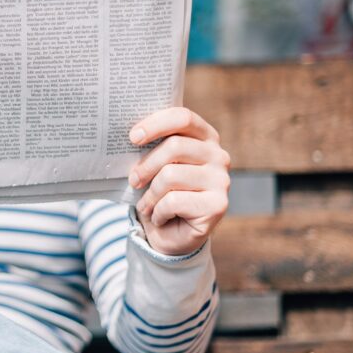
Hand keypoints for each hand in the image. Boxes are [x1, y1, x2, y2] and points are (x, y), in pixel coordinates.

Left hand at [128, 108, 229, 255]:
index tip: (133, 137)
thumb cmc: (160, 193)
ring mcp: (221, 180)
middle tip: (133, 181)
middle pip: (175, 146)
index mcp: (204, 137)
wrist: (171, 235)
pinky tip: (160, 217)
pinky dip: (158, 212)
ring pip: (171, 175)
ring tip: (146, 204)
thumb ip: (151, 147)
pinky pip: (174, 201)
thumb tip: (131, 135)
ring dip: (150, 195)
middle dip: (146, 165)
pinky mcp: (218, 205)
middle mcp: (218, 155)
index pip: (183, 117)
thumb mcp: (154, 166)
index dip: (156, 124)